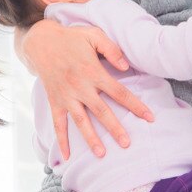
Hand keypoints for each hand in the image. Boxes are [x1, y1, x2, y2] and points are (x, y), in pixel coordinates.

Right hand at [22, 19, 154, 159]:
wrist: (41, 41)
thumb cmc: (71, 38)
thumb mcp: (93, 35)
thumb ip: (112, 49)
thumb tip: (126, 67)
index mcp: (93, 71)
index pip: (119, 92)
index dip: (135, 105)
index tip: (150, 117)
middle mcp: (80, 87)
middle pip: (101, 111)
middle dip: (115, 128)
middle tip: (127, 144)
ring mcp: (66, 96)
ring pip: (81, 121)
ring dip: (90, 138)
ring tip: (101, 154)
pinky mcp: (55, 101)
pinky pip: (58, 123)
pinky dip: (61, 139)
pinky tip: (66, 155)